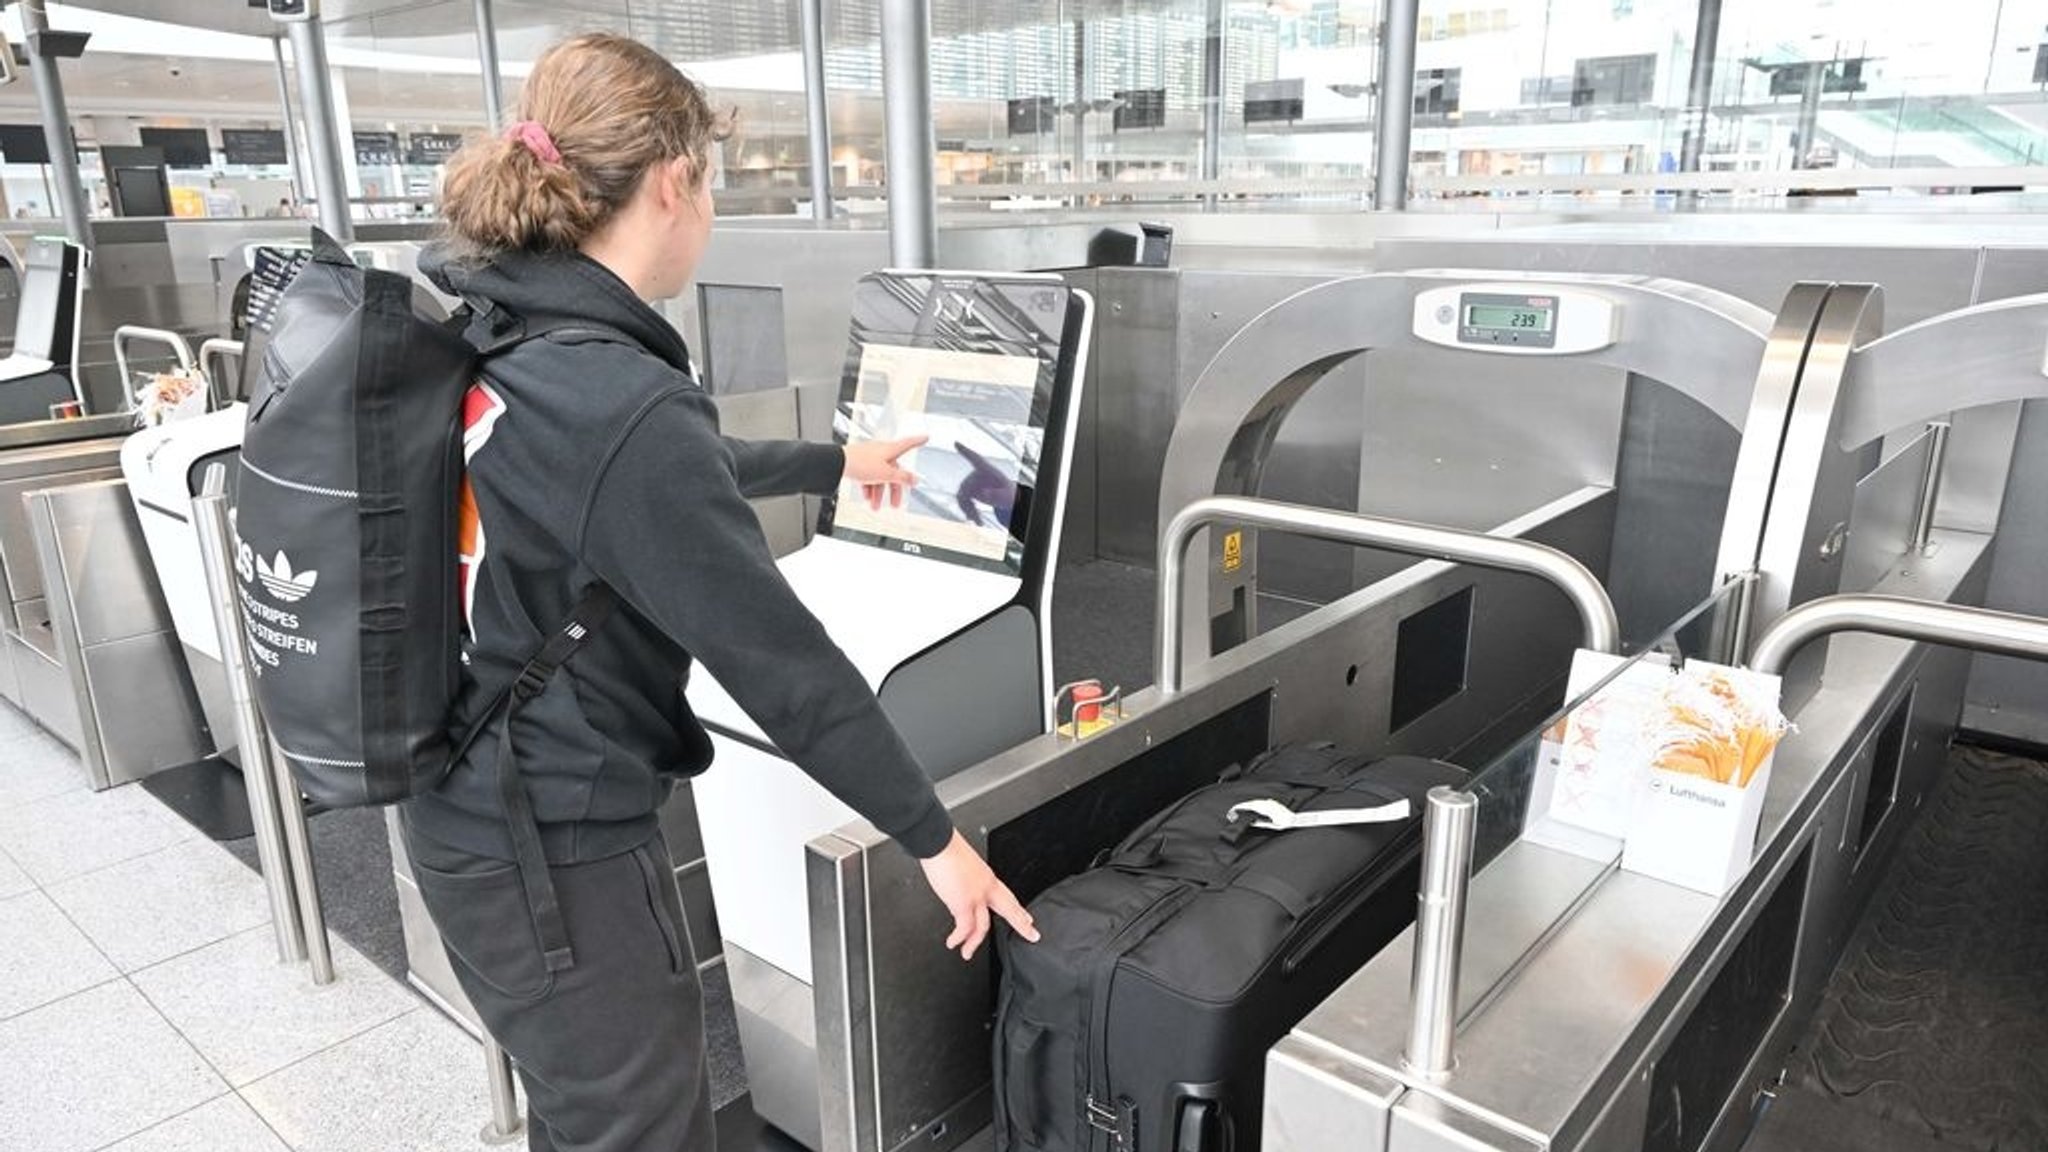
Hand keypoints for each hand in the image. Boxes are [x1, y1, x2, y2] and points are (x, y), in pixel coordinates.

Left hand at [844, 435, 925, 509]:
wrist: (838, 463)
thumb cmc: (860, 464)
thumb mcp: (886, 474)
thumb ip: (902, 478)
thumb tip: (915, 479)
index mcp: (890, 450)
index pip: (908, 443)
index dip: (918, 441)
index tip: (925, 437)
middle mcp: (881, 451)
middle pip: (893, 470)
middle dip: (893, 489)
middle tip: (894, 504)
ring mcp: (869, 456)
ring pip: (879, 476)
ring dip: (878, 493)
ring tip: (875, 506)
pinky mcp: (859, 462)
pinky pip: (869, 476)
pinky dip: (869, 487)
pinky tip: (867, 497)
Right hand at [918, 831, 1039, 960]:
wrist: (939, 844)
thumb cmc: (947, 850)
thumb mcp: (965, 865)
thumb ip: (965, 881)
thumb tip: (956, 892)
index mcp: (987, 877)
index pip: (1007, 897)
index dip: (1018, 909)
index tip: (1027, 917)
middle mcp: (986, 887)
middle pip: (1010, 909)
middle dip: (1022, 924)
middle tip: (1032, 935)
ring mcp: (976, 896)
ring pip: (984, 926)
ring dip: (974, 943)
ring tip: (967, 953)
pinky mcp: (963, 903)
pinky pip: (964, 928)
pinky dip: (958, 938)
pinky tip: (953, 943)